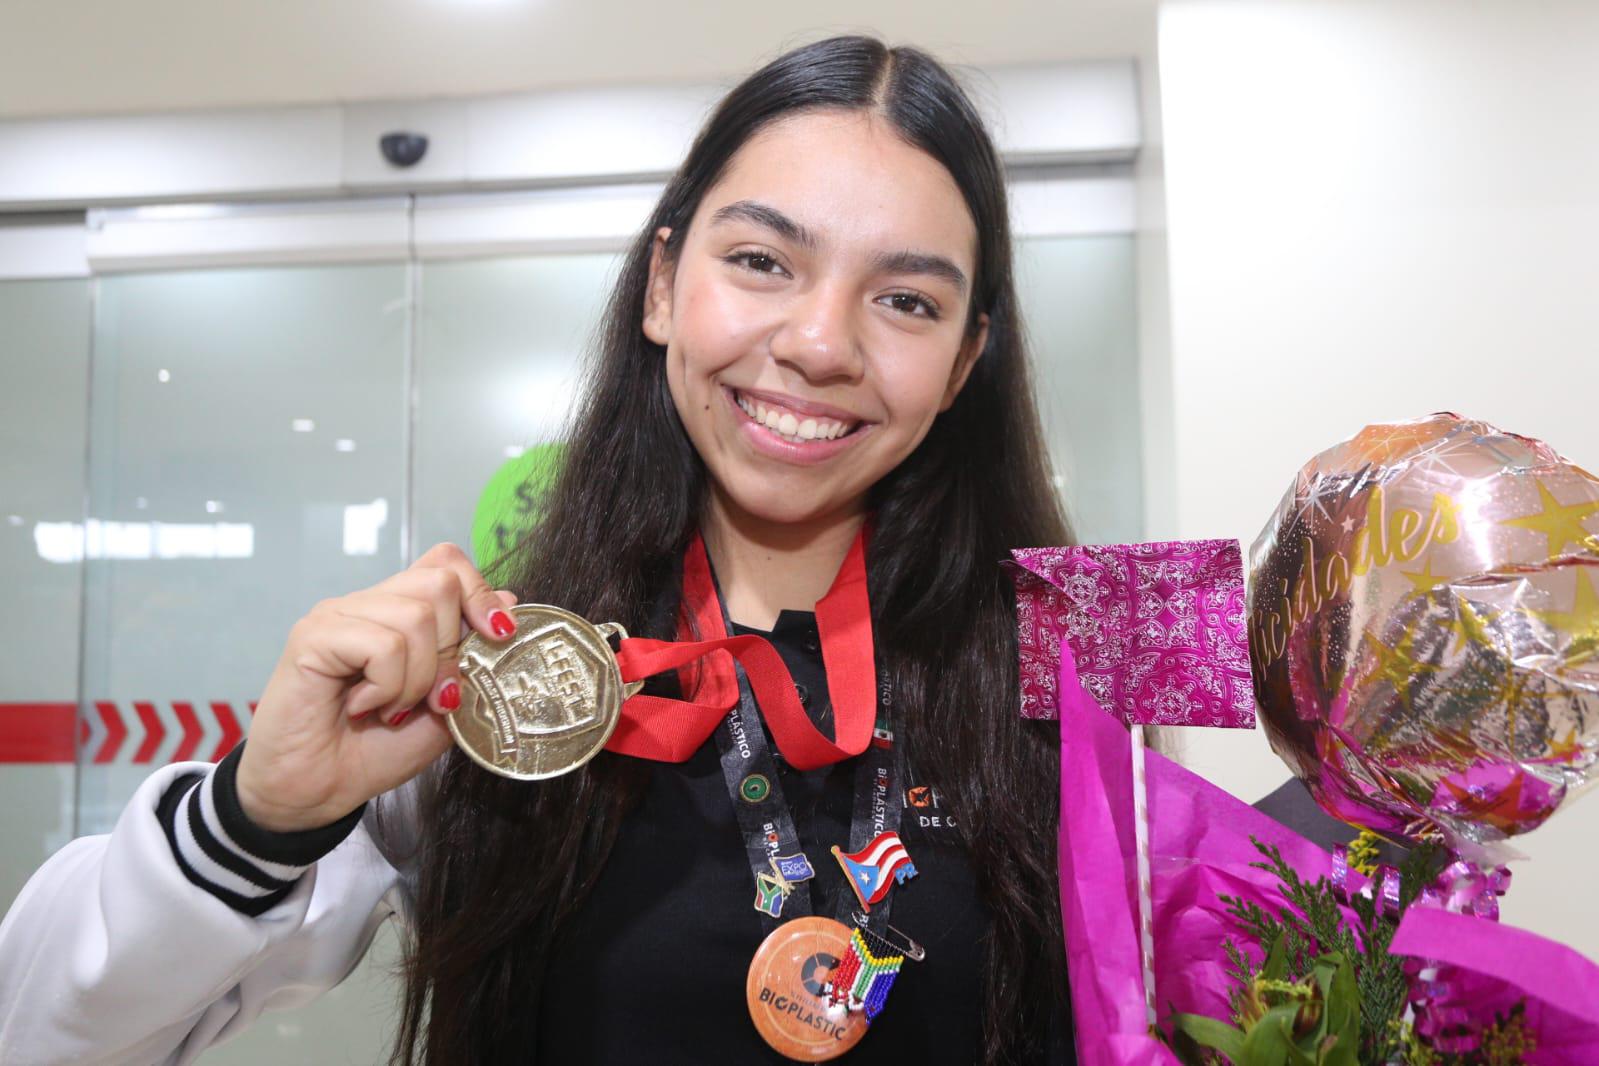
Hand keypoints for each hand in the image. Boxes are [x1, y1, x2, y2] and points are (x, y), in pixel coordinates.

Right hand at [235, 542, 518, 831]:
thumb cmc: (373, 751)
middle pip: (439, 583)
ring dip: (418, 678)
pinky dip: (387, 686)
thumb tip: (510, 603)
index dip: (480, 592)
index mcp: (398, 612)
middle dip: (451, 649)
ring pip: (416, 617)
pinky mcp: (314, 636)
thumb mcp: (445, 709)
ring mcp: (338, 615)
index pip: (446, 562)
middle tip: (427, 697)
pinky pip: (383, 645)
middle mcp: (368, 604)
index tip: (497, 635)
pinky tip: (363, 707)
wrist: (316, 793)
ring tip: (390, 709)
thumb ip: (473, 660)